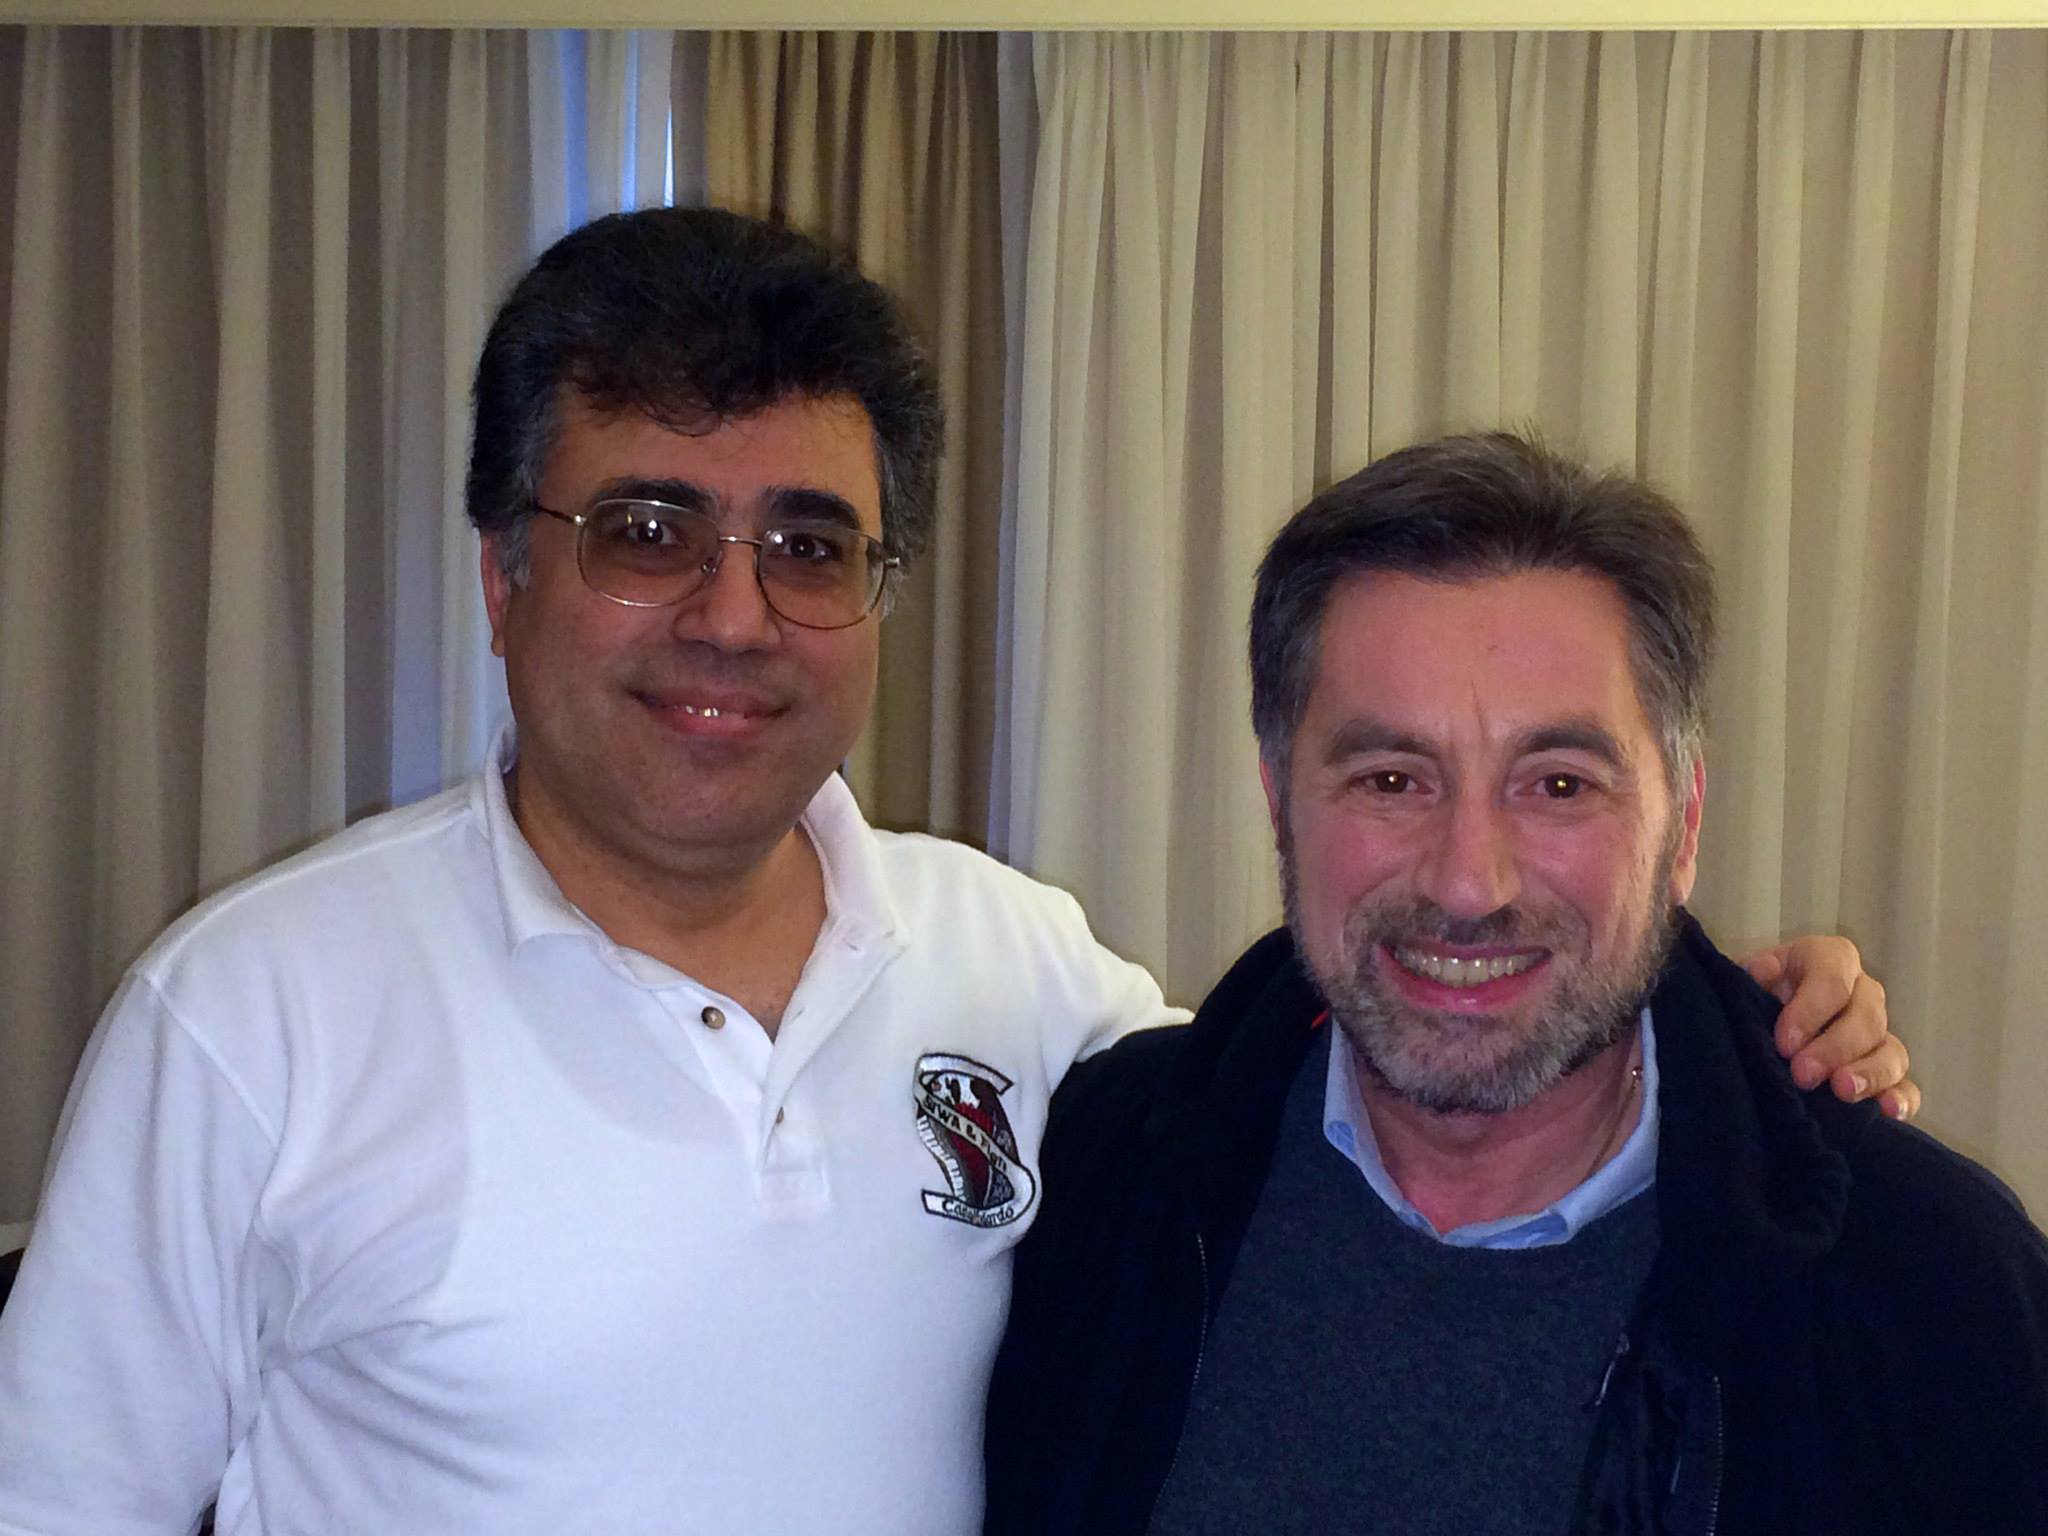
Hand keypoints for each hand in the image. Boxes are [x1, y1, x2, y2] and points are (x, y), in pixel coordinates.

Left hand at [1743, 936, 1918, 1120]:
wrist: (1752, 1023)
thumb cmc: (1750, 996)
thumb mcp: (1744, 979)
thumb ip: (1752, 975)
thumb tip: (1763, 970)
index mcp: (1828, 960)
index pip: (1832, 977)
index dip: (1811, 1009)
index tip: (1784, 1042)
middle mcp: (1861, 992)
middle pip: (1866, 1017)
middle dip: (1835, 1048)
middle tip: (1803, 1074)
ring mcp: (1877, 1034)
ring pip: (1892, 1051)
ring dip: (1870, 1073)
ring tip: (1843, 1092)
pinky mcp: (1885, 1072)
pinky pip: (1906, 1085)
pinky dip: (1901, 1099)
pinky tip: (1889, 1111)